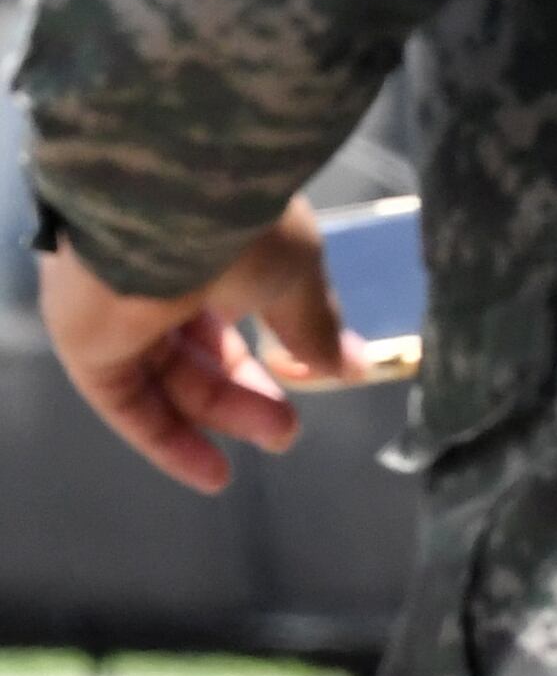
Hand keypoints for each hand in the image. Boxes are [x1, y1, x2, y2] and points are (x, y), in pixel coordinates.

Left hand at [40, 196, 342, 492]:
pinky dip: (166, 440)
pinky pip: (126, 403)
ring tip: (279, 436)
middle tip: (289, 428)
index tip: (315, 375)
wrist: (169, 203)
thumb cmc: (240, 225)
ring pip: (169, 380)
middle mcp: (157, 279)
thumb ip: (316, 327)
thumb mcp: (298, 275)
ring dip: (225, 415)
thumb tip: (351, 367)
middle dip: (250, 395)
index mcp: (209, 248)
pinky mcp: (85, 344)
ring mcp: (116, 312)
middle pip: (201, 355)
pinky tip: (212, 473)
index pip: (236, 310)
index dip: (275, 350)